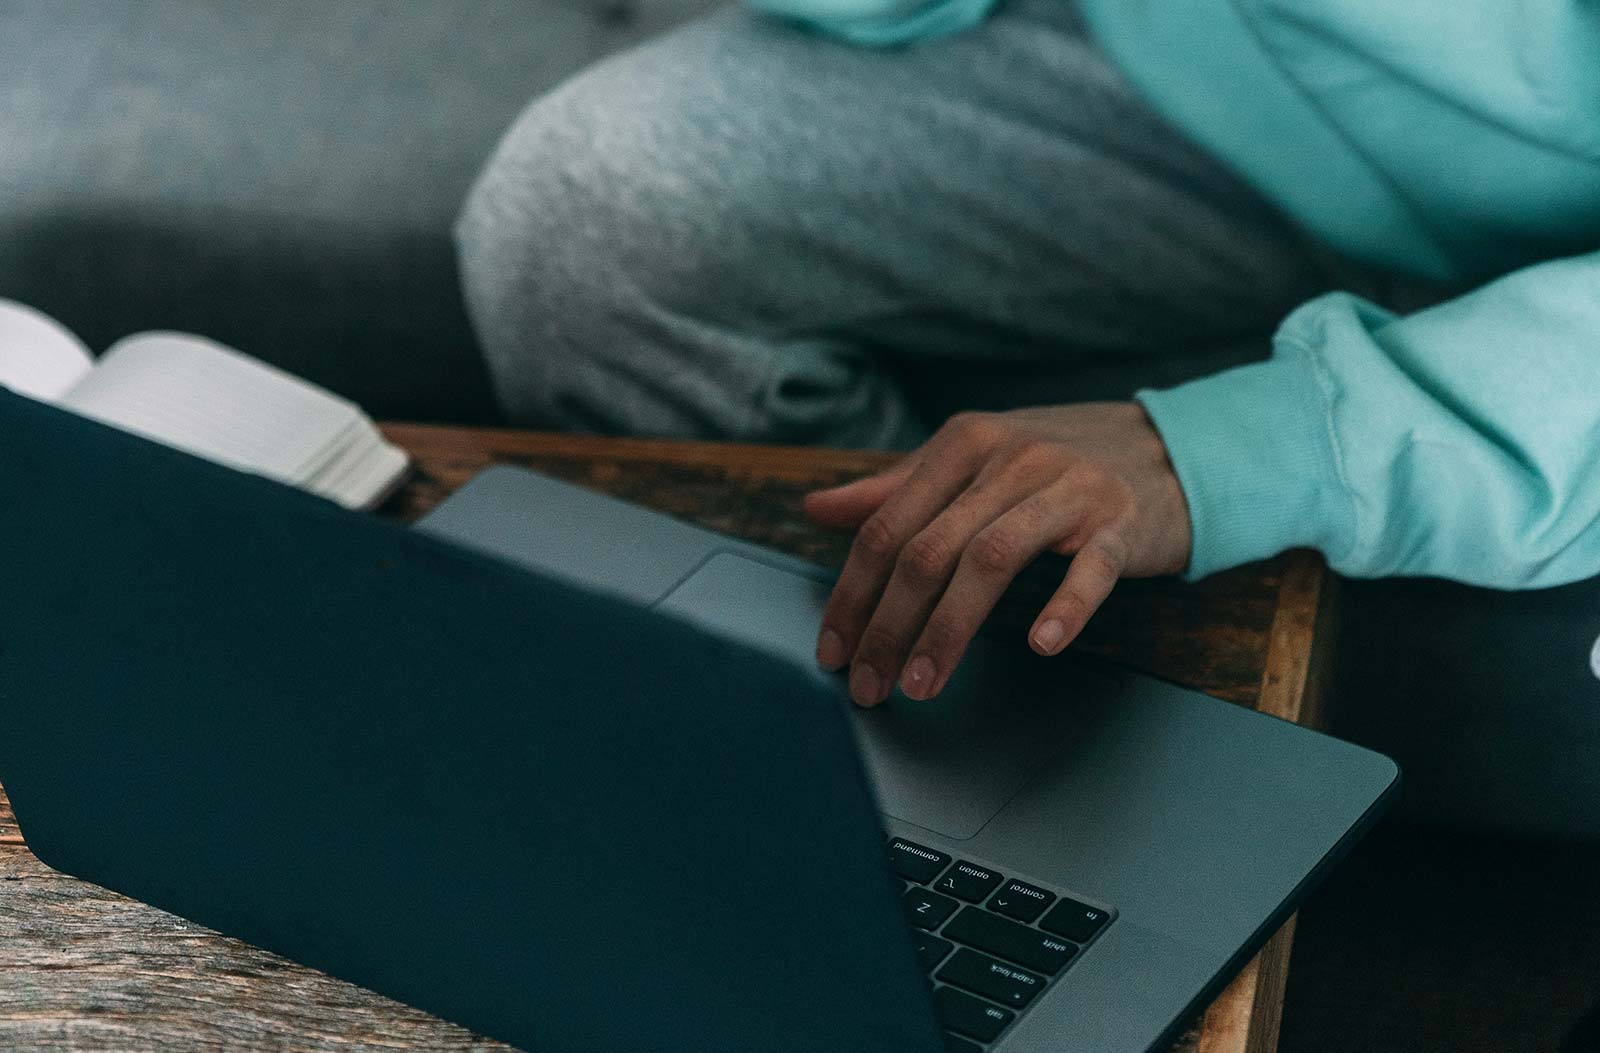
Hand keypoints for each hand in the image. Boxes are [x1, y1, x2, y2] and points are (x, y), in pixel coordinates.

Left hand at [802, 404, 1190, 705]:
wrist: (1170, 448)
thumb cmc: (1056, 462)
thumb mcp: (973, 460)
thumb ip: (897, 488)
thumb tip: (817, 509)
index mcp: (964, 444)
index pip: (888, 525)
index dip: (852, 593)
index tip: (833, 650)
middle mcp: (1011, 460)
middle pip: (929, 549)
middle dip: (889, 625)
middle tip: (869, 684)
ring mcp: (1069, 489)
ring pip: (992, 559)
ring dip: (949, 629)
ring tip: (923, 683)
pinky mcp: (1122, 523)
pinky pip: (1089, 567)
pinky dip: (1065, 605)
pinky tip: (1042, 645)